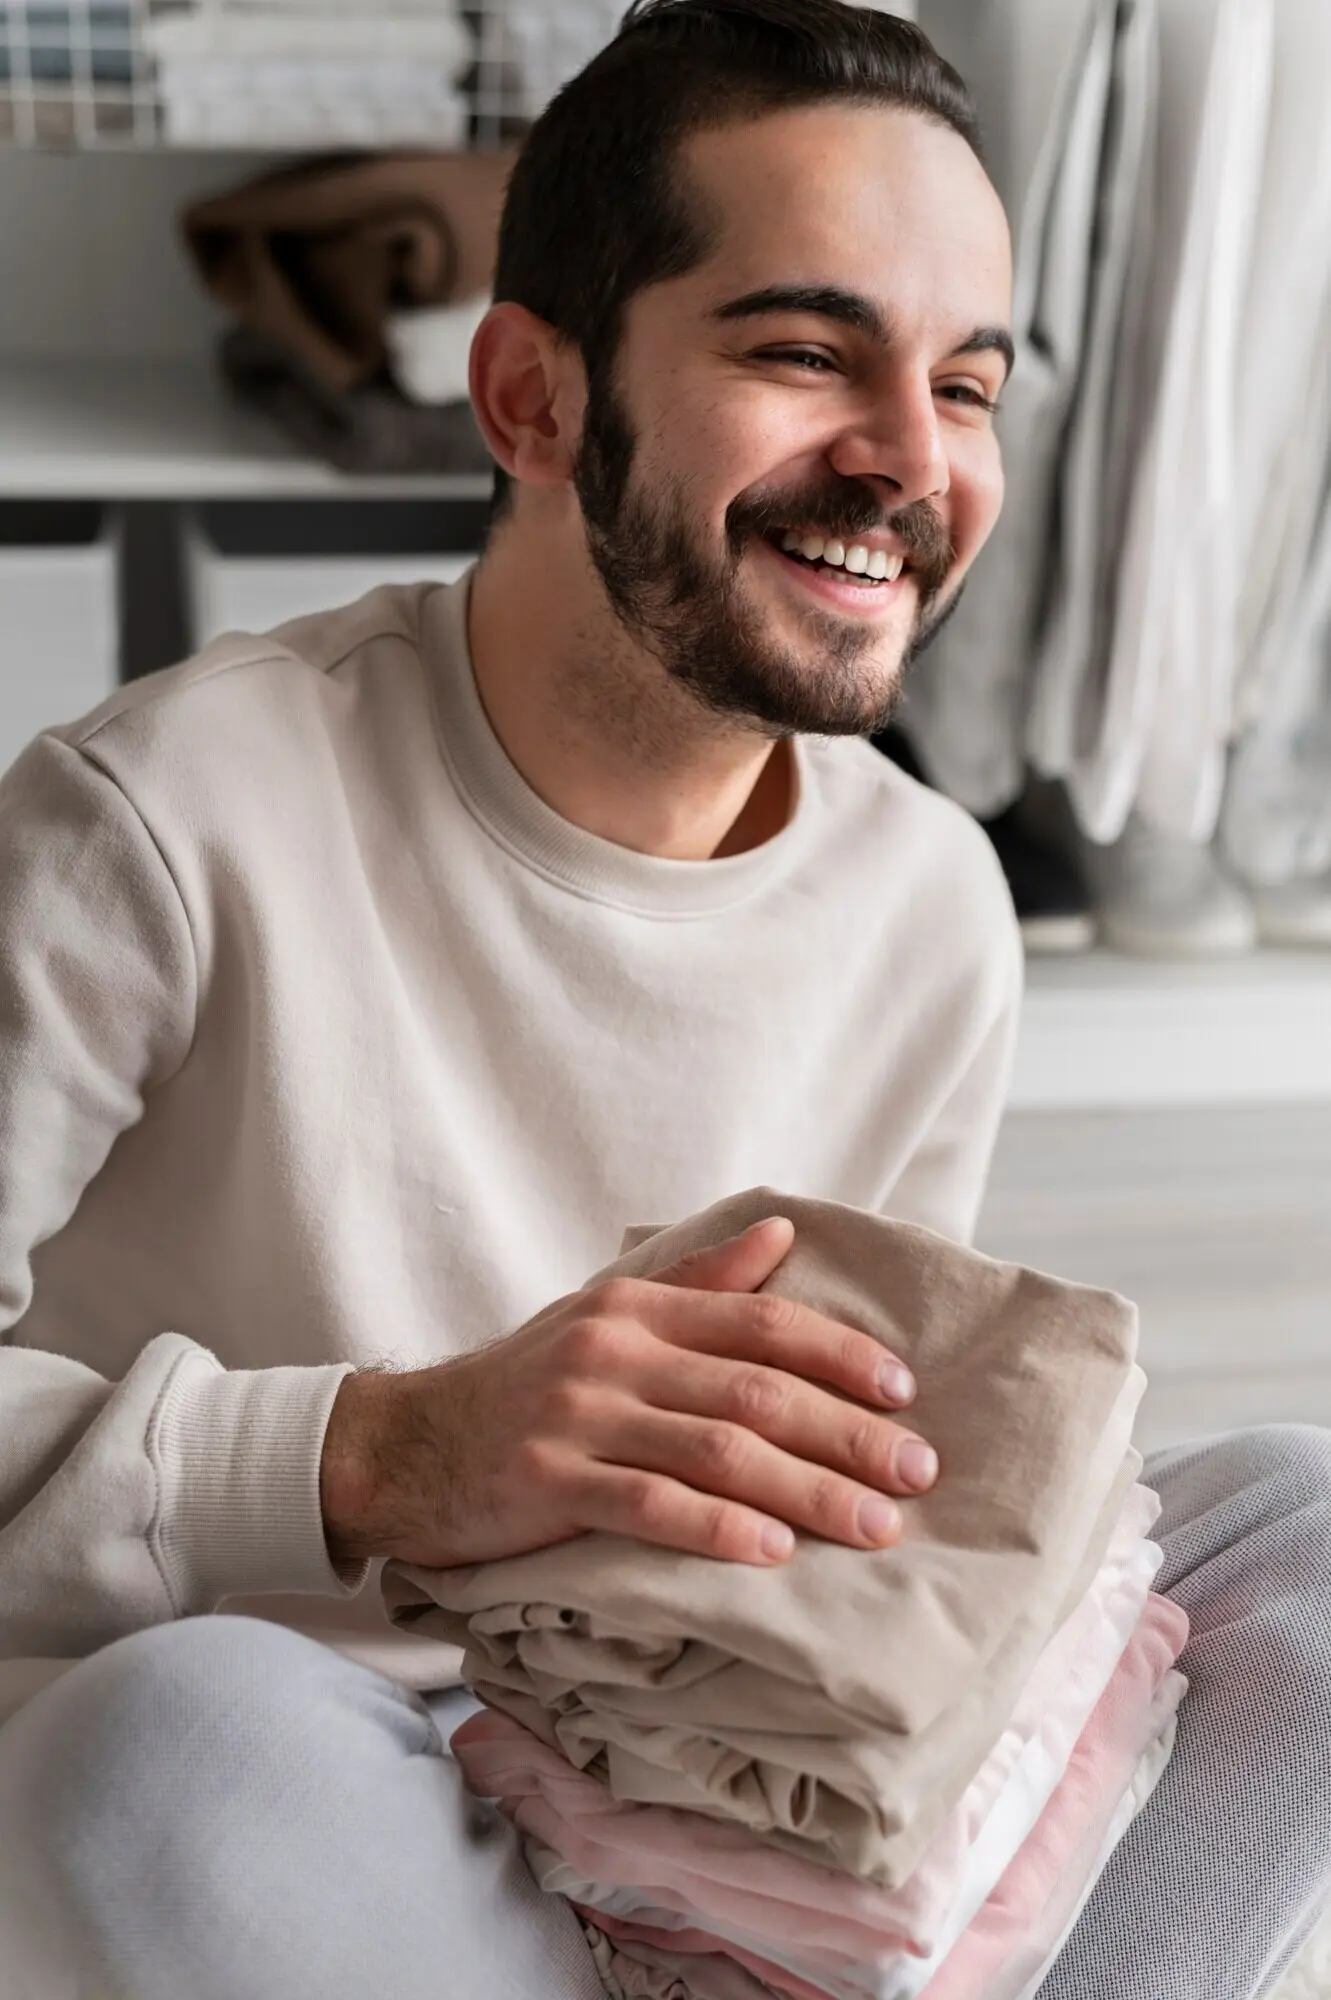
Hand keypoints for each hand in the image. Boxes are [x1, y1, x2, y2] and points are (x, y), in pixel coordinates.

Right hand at [320, 1216, 937, 1570]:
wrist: (402, 1445)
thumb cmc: (521, 1384)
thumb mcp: (605, 1316)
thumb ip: (697, 1281)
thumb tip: (784, 1235)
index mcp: (636, 1307)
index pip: (762, 1321)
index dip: (841, 1355)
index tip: (905, 1394)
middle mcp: (613, 1349)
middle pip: (756, 1390)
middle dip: (848, 1433)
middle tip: (918, 1471)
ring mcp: (578, 1414)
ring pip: (717, 1450)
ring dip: (808, 1489)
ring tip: (874, 1526)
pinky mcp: (546, 1481)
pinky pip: (648, 1506)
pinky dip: (717, 1528)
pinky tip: (773, 1552)